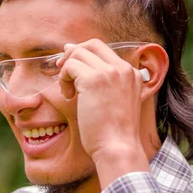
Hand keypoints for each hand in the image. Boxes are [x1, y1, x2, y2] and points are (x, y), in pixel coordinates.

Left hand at [56, 39, 144, 161]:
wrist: (117, 147)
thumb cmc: (113, 133)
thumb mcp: (118, 103)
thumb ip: (108, 85)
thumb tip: (84, 68)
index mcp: (132, 74)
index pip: (104, 49)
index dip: (84, 53)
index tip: (71, 66)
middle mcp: (123, 69)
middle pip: (91, 45)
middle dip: (73, 54)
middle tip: (61, 69)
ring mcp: (109, 73)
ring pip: (78, 54)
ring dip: (66, 71)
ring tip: (68, 92)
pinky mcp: (93, 80)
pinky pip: (70, 66)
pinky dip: (63, 79)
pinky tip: (68, 96)